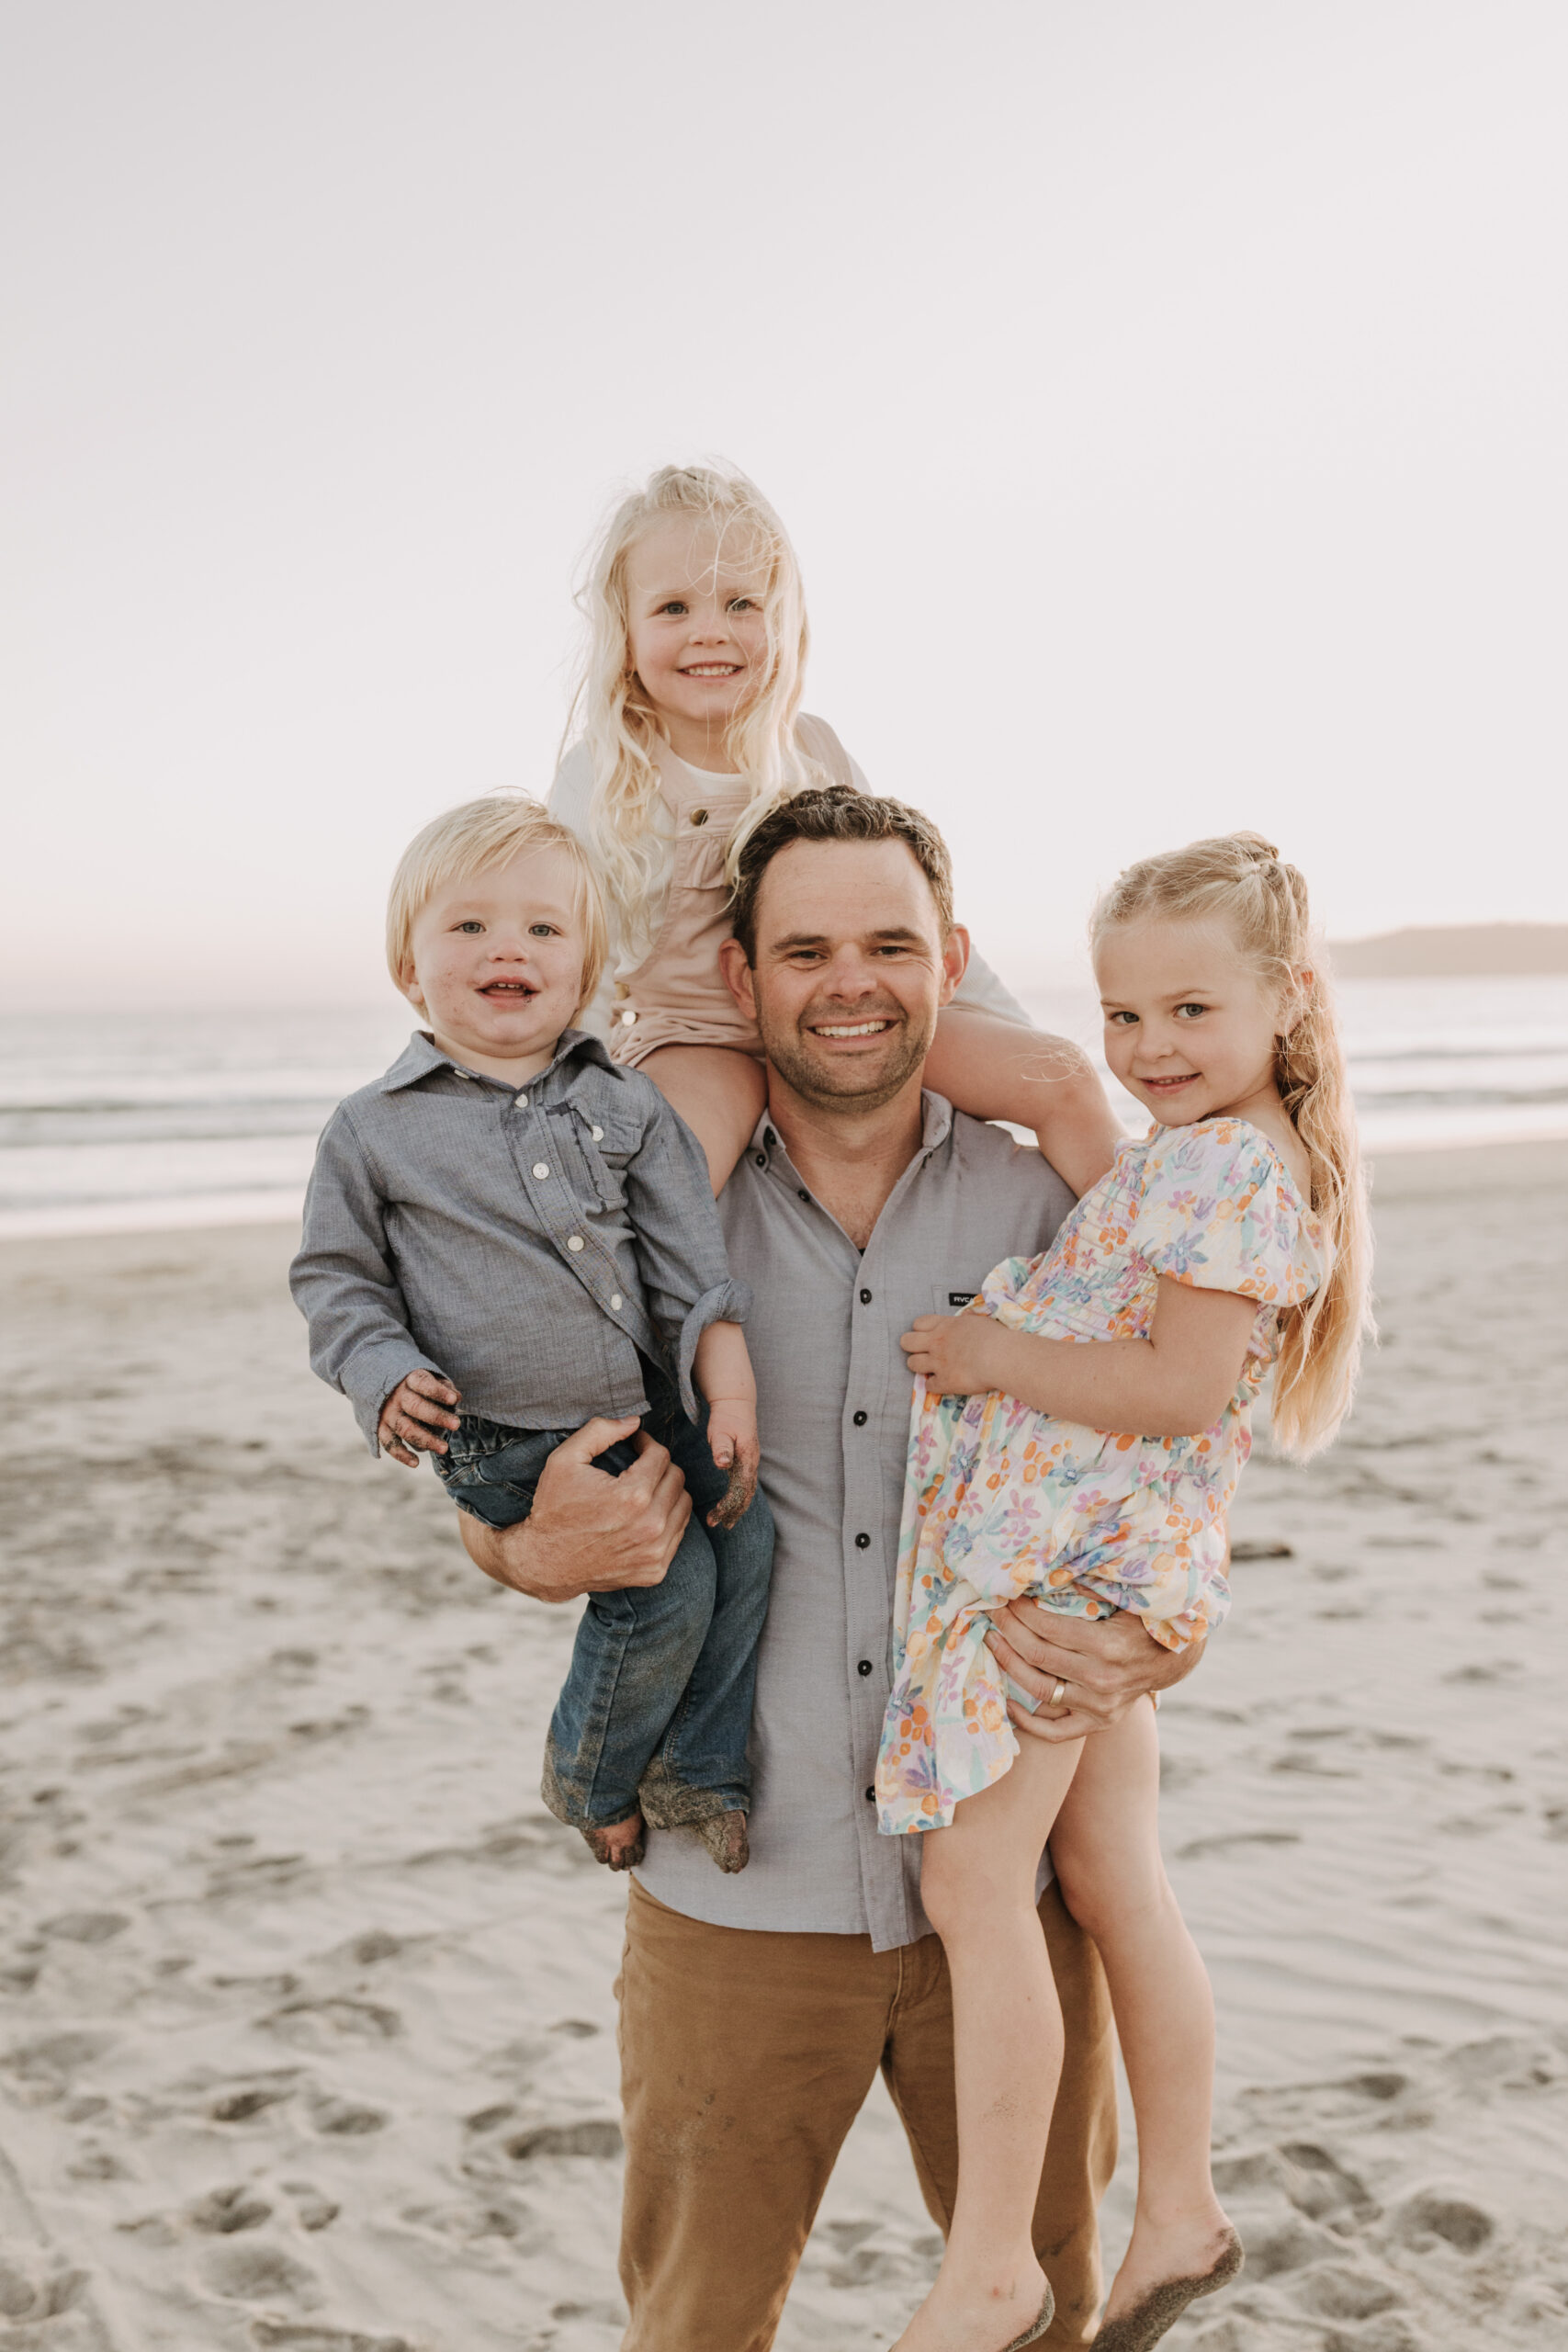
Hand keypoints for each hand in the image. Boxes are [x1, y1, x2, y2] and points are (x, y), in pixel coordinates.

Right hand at [378, 1369, 460, 1466]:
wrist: (378, 1383)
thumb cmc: (414, 1383)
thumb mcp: (428, 1376)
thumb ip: (443, 1386)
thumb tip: (457, 1398)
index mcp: (409, 1379)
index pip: (423, 1383)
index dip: (438, 1392)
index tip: (454, 1400)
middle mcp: (396, 1396)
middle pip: (416, 1407)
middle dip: (437, 1417)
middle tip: (457, 1425)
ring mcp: (387, 1413)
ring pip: (405, 1428)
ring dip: (425, 1439)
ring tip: (444, 1448)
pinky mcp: (380, 1428)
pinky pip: (389, 1444)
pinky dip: (401, 1455)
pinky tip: (416, 1463)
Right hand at [456, 1416, 691, 1602]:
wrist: (544, 1563)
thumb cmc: (552, 1508)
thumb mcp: (564, 1460)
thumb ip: (600, 1431)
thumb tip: (634, 1422)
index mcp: (633, 1496)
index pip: (661, 1455)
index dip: (646, 1444)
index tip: (634, 1446)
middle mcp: (651, 1526)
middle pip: (677, 1478)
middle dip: (659, 1466)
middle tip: (638, 1467)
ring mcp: (656, 1552)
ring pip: (683, 1505)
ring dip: (667, 1492)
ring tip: (642, 1490)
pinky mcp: (656, 1570)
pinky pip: (678, 1533)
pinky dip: (666, 1520)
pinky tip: (642, 1516)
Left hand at [705, 1398, 759, 1529]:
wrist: (736, 1404)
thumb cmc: (726, 1417)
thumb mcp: (721, 1430)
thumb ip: (722, 1447)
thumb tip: (723, 1464)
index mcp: (748, 1459)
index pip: (740, 1489)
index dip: (729, 1505)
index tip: (715, 1516)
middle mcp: (752, 1464)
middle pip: (746, 1495)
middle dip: (733, 1512)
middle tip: (718, 1525)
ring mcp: (750, 1464)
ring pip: (747, 1492)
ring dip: (737, 1509)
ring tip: (725, 1524)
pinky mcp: (745, 1463)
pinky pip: (743, 1486)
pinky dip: (737, 1500)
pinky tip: (728, 1507)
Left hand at [899, 1312, 999, 1396]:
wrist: (999, 1357)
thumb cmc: (995, 1337)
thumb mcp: (980, 1321)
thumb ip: (968, 1320)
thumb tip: (967, 1316)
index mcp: (946, 1326)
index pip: (919, 1323)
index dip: (920, 1330)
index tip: (927, 1335)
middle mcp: (937, 1343)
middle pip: (907, 1342)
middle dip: (910, 1346)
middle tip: (921, 1351)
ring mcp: (938, 1363)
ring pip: (912, 1363)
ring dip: (919, 1366)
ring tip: (929, 1368)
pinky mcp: (944, 1382)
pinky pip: (929, 1385)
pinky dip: (934, 1385)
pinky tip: (942, 1383)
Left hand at [987, 1598, 1203, 1742]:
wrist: (1174, 1657)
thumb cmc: (1142, 1620)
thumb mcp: (1121, 1597)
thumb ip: (1085, 1588)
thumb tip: (1042, 1573)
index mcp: (1109, 1646)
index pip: (1048, 1628)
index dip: (1020, 1611)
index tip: (1004, 1595)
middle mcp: (1103, 1680)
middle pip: (1037, 1656)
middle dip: (1009, 1629)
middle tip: (992, 1611)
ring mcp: (1101, 1706)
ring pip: (1039, 1690)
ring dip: (1009, 1663)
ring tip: (993, 1641)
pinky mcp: (1099, 1723)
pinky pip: (1055, 1732)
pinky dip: (1027, 1721)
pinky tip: (1008, 1701)